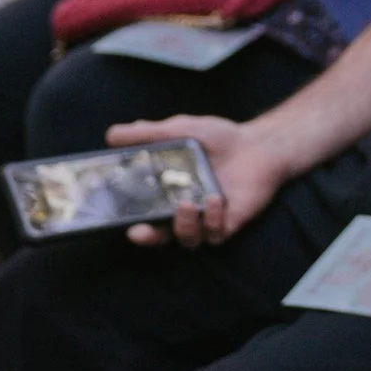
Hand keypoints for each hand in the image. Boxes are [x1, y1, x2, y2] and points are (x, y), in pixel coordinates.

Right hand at [109, 114, 286, 247]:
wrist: (259, 142)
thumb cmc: (218, 138)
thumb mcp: (180, 130)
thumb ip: (148, 134)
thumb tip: (112, 135)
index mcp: (167, 193)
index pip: (144, 216)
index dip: (132, 223)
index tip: (122, 222)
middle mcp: (184, 211)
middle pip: (161, 237)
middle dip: (148, 238)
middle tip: (140, 231)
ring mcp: (207, 219)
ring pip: (188, 240)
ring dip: (183, 226)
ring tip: (186, 203)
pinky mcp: (230, 222)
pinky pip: (216, 234)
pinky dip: (212, 219)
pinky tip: (215, 198)